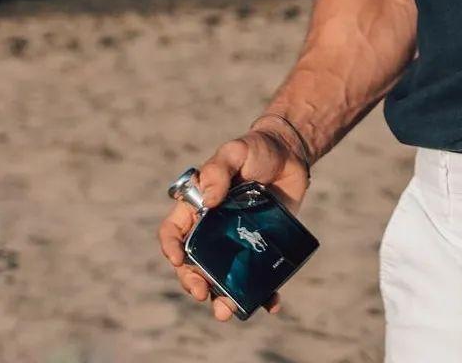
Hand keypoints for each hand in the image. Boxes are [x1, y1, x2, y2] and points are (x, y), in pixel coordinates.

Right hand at [158, 127, 310, 321]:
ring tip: (227, 311)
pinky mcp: (260, 249)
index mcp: (196, 208)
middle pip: (193, 264)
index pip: (173, 233)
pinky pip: (258, 278)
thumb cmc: (255, 149)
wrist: (290, 155)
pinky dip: (264, 295)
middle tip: (202, 292)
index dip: (171, 248)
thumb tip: (208, 200)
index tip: (178, 259)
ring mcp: (235, 243)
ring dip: (222, 299)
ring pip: (222, 279)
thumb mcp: (234, 151)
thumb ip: (218, 170)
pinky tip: (271, 303)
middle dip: (193, 283)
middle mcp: (211, 231)